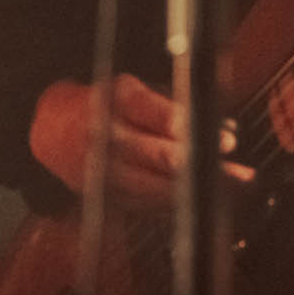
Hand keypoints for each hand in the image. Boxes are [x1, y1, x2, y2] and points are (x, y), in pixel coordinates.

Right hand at [29, 74, 252, 209]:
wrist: (54, 131)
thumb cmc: (104, 104)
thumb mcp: (133, 89)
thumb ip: (172, 106)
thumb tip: (220, 125)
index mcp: (118, 100)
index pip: (159, 116)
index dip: (195, 131)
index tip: (226, 141)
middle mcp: (108, 136)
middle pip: (162, 157)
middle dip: (205, 167)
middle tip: (239, 173)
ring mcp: (104, 171)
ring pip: (158, 188)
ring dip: (199, 192)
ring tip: (232, 191)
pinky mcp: (105, 196)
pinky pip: (148, 205)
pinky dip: (177, 203)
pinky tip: (201, 201)